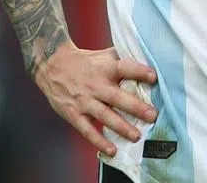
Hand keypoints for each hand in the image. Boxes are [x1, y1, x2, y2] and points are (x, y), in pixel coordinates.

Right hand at [34, 42, 158, 156]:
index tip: (154, 77)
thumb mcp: (104, 55)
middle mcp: (96, 85)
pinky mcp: (74, 114)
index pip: (125, 68)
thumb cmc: (85, 61)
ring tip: (137, 136)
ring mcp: (84, 101)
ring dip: (121, 127)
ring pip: (105, 116)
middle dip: (136, 107)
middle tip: (152, 116)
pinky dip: (99, 141)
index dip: (139, 72)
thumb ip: (124, 57)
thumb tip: (148, 58)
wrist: (52, 65)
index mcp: (106, 68)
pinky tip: (112, 150)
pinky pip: (87, 130)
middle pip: (117, 97)